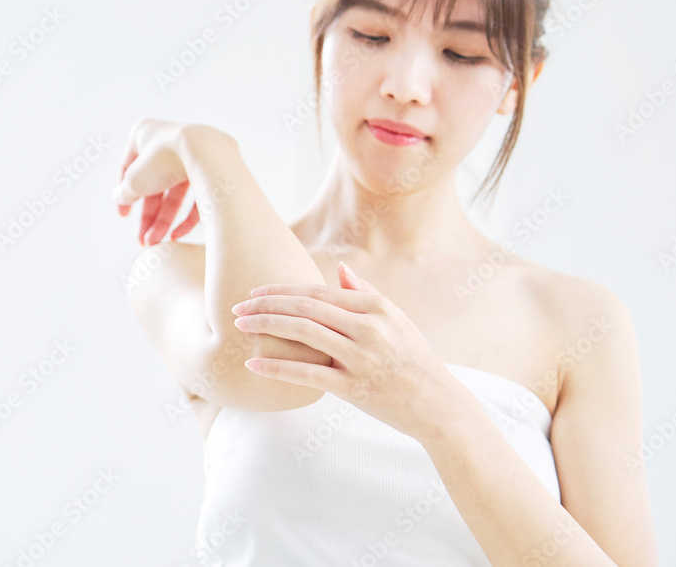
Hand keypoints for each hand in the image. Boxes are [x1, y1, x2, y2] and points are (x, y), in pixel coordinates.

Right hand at [113, 118, 200, 245]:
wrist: (208, 155)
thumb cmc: (165, 159)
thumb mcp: (136, 179)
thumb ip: (126, 190)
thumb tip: (120, 196)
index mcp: (146, 134)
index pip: (130, 167)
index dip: (125, 193)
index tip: (123, 216)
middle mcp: (170, 142)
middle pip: (156, 184)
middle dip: (149, 216)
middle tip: (143, 241)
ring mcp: (194, 156)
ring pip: (177, 194)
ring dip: (165, 220)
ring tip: (156, 243)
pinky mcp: (213, 170)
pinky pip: (198, 197)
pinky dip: (187, 217)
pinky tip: (177, 236)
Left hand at [231, 260, 449, 438]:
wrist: (438, 404)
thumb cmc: (414, 359)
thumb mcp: (397, 319)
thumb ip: (365, 294)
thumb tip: (340, 270)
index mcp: (376, 307)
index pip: (317, 292)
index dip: (281, 291)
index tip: (255, 292)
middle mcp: (369, 327)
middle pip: (305, 308)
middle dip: (266, 304)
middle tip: (237, 308)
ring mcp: (362, 357)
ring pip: (304, 333)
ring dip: (266, 326)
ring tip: (241, 327)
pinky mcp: (355, 387)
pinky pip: (308, 374)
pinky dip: (278, 367)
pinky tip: (254, 363)